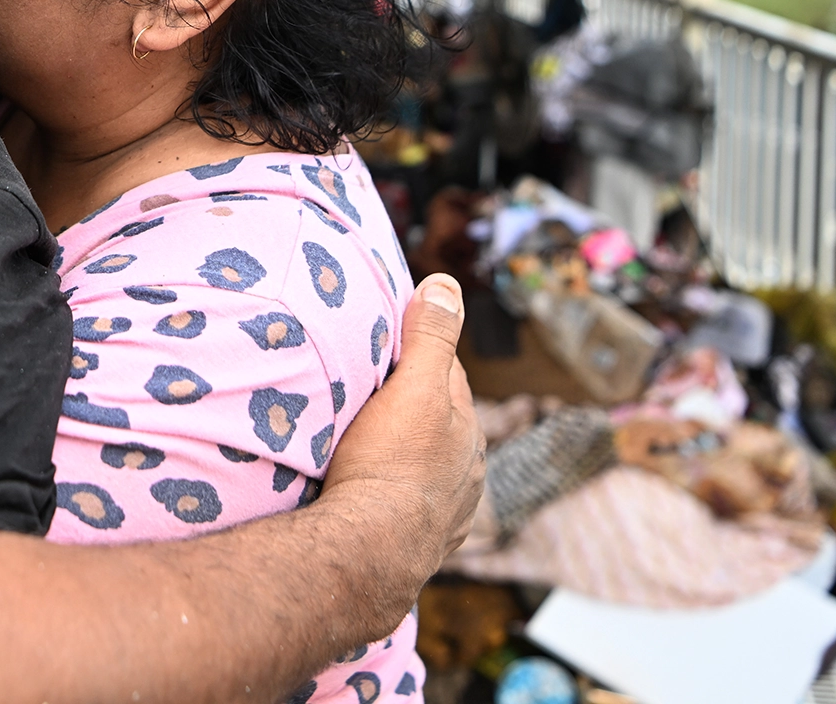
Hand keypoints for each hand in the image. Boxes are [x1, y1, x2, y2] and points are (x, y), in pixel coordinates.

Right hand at [323, 275, 484, 576]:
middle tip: (369, 393)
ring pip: (427, 465)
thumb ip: (431, 336)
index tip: (386, 344)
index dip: (418, 354)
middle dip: (413, 405)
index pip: (446, 373)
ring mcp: (448, 510)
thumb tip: (446, 283)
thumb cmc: (389, 464)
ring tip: (368, 445)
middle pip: (437, 420)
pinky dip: (398, 495)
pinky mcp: (423, 544)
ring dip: (406, 453)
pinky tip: (377, 497)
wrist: (370, 552)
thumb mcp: (414, 387)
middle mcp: (467, 469)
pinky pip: (412, 507)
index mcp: (466, 427)